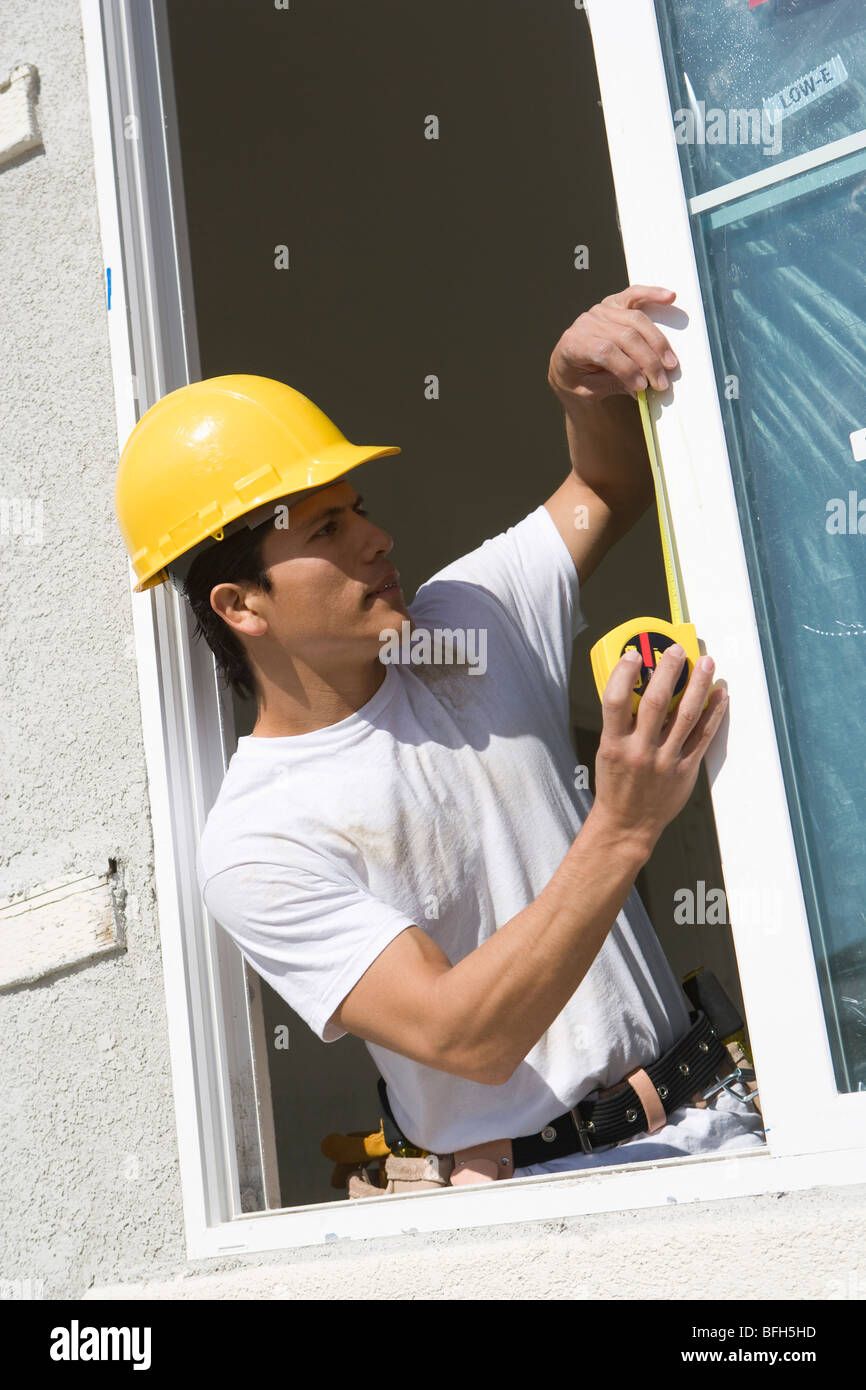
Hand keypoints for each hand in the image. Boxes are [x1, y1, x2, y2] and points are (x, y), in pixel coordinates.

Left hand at [548, 285, 679, 403]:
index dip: (627, 368)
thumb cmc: (578, 379)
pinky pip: (634, 295)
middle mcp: (586, 322)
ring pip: (636, 321)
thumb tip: (644, 385)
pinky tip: (670, 297)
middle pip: (626, 336)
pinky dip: (653, 294)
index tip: (643, 386)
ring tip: (670, 363)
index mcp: (574, 344)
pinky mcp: (614, 303)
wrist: (568, 365)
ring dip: (657, 343)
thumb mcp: (589, 390)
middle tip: (662, 382)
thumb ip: (613, 384)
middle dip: (648, 361)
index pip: (606, 351)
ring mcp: (600, 310)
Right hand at [591, 644, 727, 857]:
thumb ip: (621, 723)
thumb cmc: (615, 785)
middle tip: (677, 650)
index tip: (634, 654)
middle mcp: (640, 751)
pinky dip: (714, 713)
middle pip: (657, 702)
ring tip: (706, 663)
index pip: (616, 700)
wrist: (628, 824)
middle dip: (669, 670)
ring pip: (687, 715)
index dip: (625, 674)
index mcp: (614, 744)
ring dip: (699, 685)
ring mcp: (666, 761)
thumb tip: (639, 687)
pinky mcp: (686, 771)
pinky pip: (704, 737)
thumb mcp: (607, 751)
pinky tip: (720, 694)